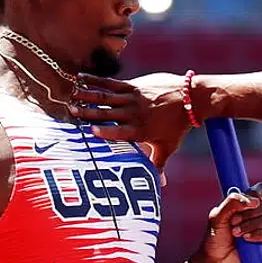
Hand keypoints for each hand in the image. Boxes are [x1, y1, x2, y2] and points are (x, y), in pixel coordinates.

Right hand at [68, 72, 191, 169]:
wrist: (190, 98)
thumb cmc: (178, 125)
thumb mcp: (168, 146)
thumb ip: (158, 165)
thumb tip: (160, 185)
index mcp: (140, 131)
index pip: (120, 133)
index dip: (106, 132)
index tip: (90, 131)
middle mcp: (134, 115)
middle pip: (107, 113)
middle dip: (88, 112)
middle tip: (71, 110)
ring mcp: (133, 99)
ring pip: (106, 97)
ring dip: (88, 95)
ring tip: (71, 95)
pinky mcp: (133, 86)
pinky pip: (111, 83)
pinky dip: (95, 80)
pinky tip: (81, 77)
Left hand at [194, 183, 261, 262]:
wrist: (214, 261)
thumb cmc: (215, 238)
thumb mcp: (217, 216)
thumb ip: (232, 202)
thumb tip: (254, 200)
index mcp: (246, 205)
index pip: (261, 191)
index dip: (259, 191)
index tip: (251, 199)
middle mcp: (257, 216)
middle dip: (248, 213)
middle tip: (233, 221)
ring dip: (249, 225)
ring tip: (235, 233)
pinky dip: (258, 235)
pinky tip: (246, 239)